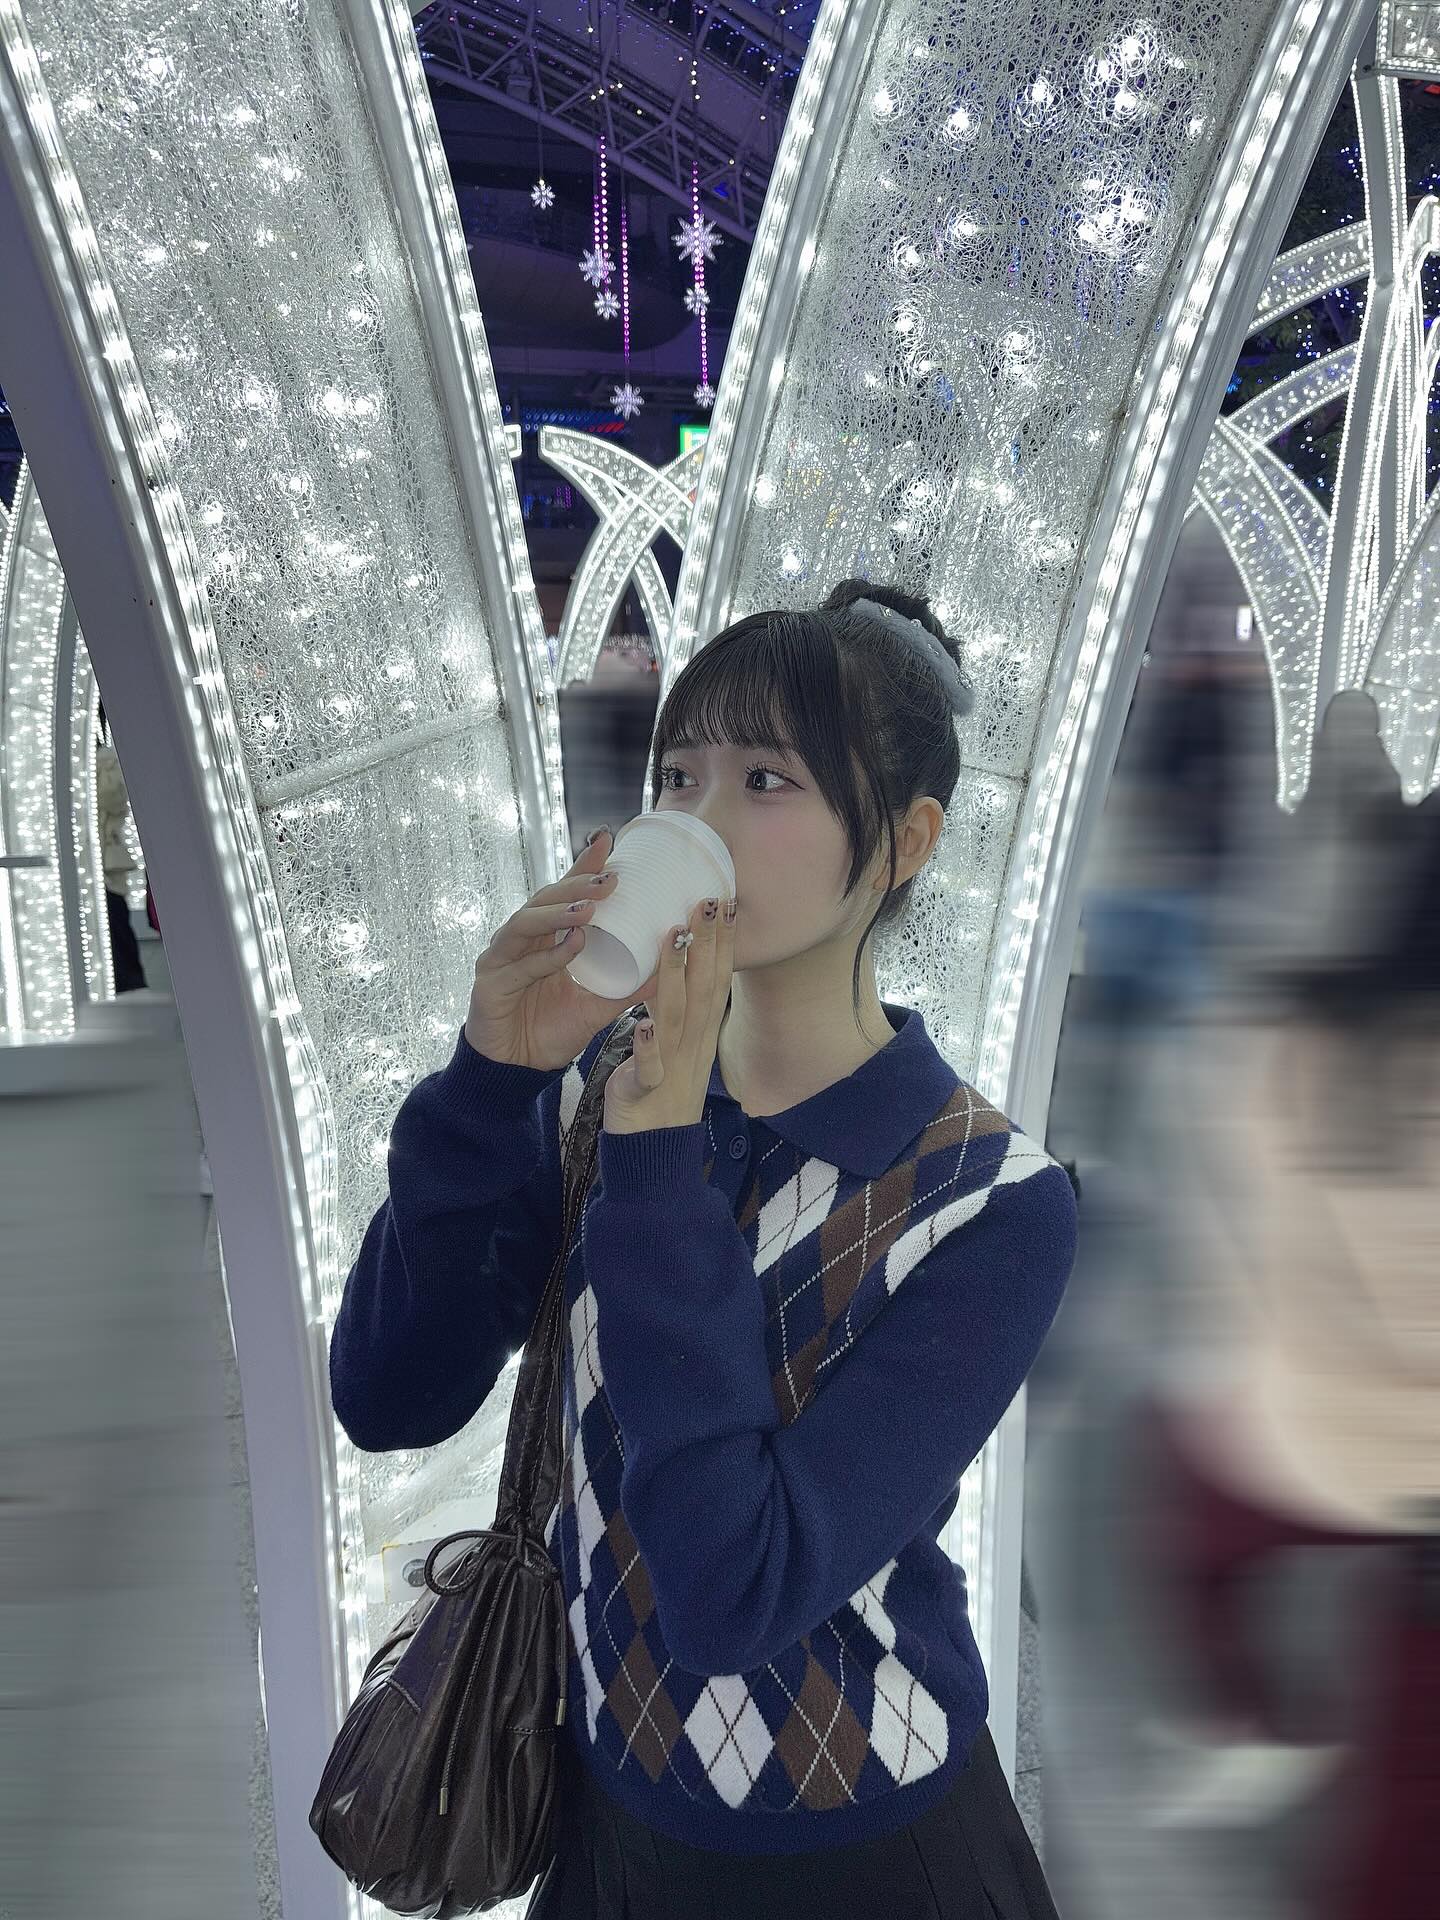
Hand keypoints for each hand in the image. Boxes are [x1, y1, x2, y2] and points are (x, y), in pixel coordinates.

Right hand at [464, 828, 665, 1073]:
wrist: (516, 1072)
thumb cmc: (550, 1031)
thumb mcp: (597, 1006)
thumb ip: (629, 987)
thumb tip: (672, 967)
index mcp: (546, 937)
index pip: (565, 893)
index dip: (583, 866)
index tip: (609, 840)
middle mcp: (521, 940)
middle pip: (545, 899)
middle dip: (576, 885)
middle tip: (610, 878)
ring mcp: (502, 958)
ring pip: (527, 923)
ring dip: (559, 913)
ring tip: (590, 908)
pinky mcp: (489, 983)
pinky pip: (520, 964)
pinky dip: (547, 954)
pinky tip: (573, 946)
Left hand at [602, 892, 736, 1134]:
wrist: (651, 1152)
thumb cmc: (659, 1092)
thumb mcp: (678, 1044)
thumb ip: (681, 1008)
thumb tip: (687, 966)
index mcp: (700, 1034)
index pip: (716, 980)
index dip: (724, 942)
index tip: (726, 901)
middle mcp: (693, 1046)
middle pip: (705, 989)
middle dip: (708, 944)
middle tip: (709, 900)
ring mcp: (672, 1068)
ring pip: (676, 1017)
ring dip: (676, 975)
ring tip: (673, 936)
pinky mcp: (645, 1092)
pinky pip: (649, 1068)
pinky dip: (648, 1047)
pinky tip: (643, 1024)